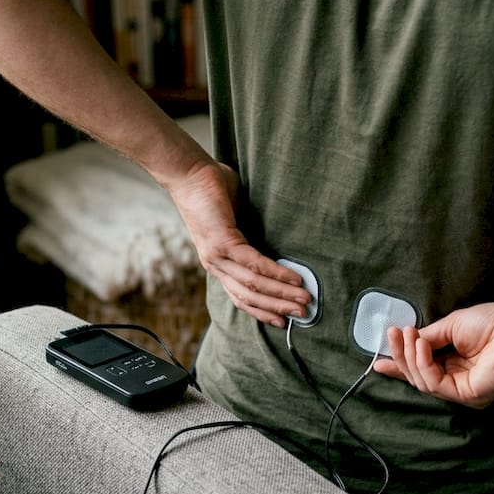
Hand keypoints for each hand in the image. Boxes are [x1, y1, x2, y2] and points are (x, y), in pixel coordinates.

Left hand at [166, 160, 309, 326]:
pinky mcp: (222, 243)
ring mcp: (217, 256)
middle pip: (249, 297)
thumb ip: (250, 235)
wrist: (189, 174)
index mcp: (218, 263)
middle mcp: (215, 266)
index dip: (263, 310)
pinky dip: (276, 272)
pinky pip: (254, 264)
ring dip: (281, 294)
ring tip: (304, 298)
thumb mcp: (235, 219)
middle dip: (278, 307)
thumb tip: (273, 240)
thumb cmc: (212, 192)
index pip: (241, 297)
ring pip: (253, 285)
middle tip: (303, 314)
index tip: (284, 320)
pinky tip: (293, 278)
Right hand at [372, 303, 493, 407]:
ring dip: (410, 356)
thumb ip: (428, 337)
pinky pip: (434, 384)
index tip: (379, 360)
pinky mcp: (467, 395)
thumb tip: (408, 341)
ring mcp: (462, 390)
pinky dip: (423, 364)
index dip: (400, 363)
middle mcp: (457, 379)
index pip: (423, 367)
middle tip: (392, 334)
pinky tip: (421, 346)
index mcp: (455, 362)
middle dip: (400, 356)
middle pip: (418, 376)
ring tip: (407, 335)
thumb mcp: (450, 326)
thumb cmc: (492, 323)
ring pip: (422, 381)